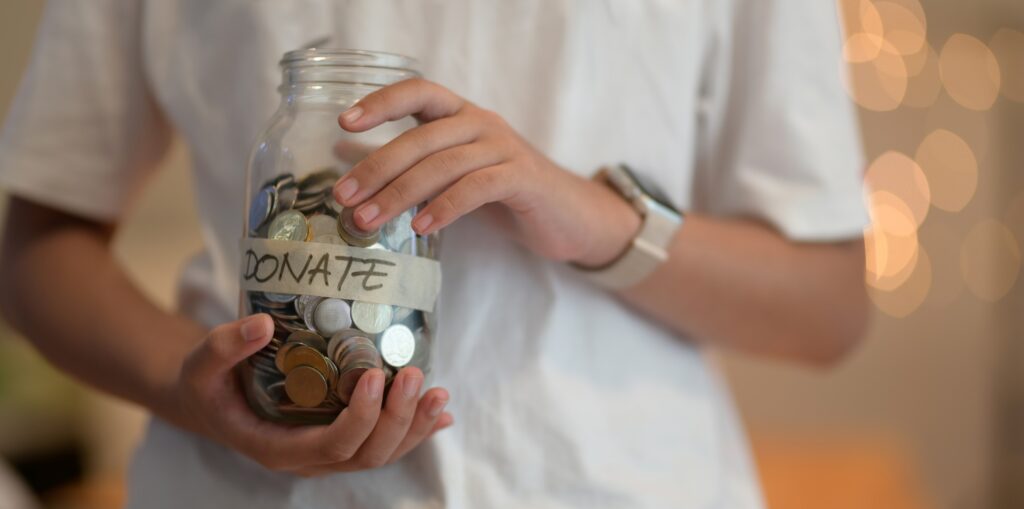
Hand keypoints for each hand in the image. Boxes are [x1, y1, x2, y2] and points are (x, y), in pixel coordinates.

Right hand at [172, 314, 451, 475]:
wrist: (212, 400)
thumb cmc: (208, 383)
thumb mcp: (201, 364)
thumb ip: (225, 346)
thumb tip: (263, 323)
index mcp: (277, 447)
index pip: (332, 445)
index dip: (360, 418)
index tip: (375, 377)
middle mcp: (309, 458)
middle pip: (367, 454)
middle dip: (398, 419)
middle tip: (414, 374)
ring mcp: (329, 453)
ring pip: (382, 453)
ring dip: (415, 426)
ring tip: (439, 393)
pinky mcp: (344, 439)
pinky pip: (385, 442)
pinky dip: (416, 429)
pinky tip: (441, 413)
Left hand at [332, 78, 639, 267]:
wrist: (567, 216)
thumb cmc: (504, 192)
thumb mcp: (450, 172)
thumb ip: (404, 162)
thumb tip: (344, 151)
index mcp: (461, 115)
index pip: (418, 91)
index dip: (382, 102)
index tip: (345, 121)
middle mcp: (482, 123)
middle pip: (422, 137)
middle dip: (377, 167)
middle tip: (344, 197)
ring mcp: (504, 148)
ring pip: (444, 164)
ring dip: (400, 193)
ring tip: (369, 221)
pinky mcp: (523, 178)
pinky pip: (477, 187)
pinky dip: (445, 206)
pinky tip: (421, 227)